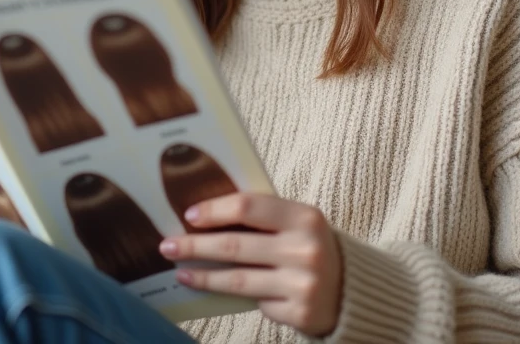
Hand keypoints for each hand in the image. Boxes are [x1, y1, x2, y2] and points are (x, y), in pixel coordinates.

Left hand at [158, 193, 342, 336]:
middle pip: (235, 246)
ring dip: (203, 276)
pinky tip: (215, 290)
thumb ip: (264, 217)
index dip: (215, 210)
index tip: (189, 216)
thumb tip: (206, 216)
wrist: (352, 290)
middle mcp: (305, 249)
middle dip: (195, 246)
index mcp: (306, 217)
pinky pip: (255, 303)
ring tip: (180, 273)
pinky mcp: (299, 313)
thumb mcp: (298, 223)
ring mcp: (303, 284)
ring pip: (237, 280)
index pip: (249, 206)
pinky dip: (236, 296)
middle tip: (167, 246)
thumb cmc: (311, 247)